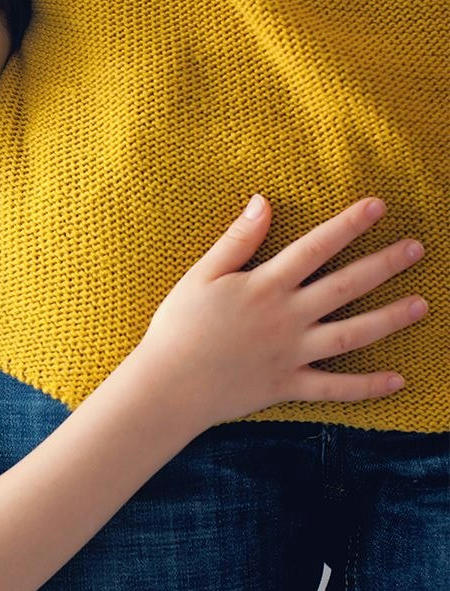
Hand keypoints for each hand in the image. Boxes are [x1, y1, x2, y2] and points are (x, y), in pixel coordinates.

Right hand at [135, 195, 426, 429]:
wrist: (168, 385)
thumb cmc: (177, 326)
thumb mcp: (201, 275)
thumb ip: (237, 240)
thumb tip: (263, 201)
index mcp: (265, 286)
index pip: (315, 248)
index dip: (347, 225)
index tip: (377, 205)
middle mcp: (287, 317)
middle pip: (345, 286)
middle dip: (384, 264)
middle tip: (416, 248)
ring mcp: (291, 353)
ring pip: (352, 334)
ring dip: (390, 319)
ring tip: (421, 305)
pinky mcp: (288, 385)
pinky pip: (335, 388)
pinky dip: (367, 387)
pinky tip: (397, 380)